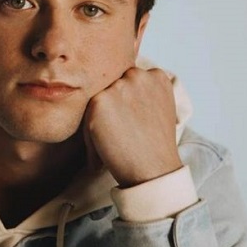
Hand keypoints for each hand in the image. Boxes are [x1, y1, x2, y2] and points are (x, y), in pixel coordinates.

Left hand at [83, 67, 181, 187]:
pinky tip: (104, 148)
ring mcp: (118, 87)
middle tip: (121, 132)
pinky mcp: (99, 101)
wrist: (152, 170)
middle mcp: (138, 75)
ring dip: (99, 118)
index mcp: (156, 76)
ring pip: (98, 99)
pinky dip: (90, 133)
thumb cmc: (154, 145)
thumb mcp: (159, 107)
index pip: (129, 79)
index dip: (126, 101)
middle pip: (112, 85)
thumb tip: (120, 85)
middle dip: (112, 106)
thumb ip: (143, 91)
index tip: (130, 120)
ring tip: (114, 141)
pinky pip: (87, 114)